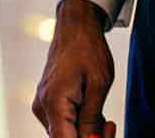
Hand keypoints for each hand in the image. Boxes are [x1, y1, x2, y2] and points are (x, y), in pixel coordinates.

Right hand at [32, 0, 117, 136]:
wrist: (75, 27)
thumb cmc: (88, 50)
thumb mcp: (97, 86)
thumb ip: (91, 120)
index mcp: (53, 103)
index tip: (104, 135)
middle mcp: (43, 107)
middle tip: (111, 127)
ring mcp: (43, 105)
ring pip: (65, 134)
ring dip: (87, 133)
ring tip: (107, 121)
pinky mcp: (47, 103)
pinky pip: (64, 124)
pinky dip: (81, 125)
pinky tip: (96, 116)